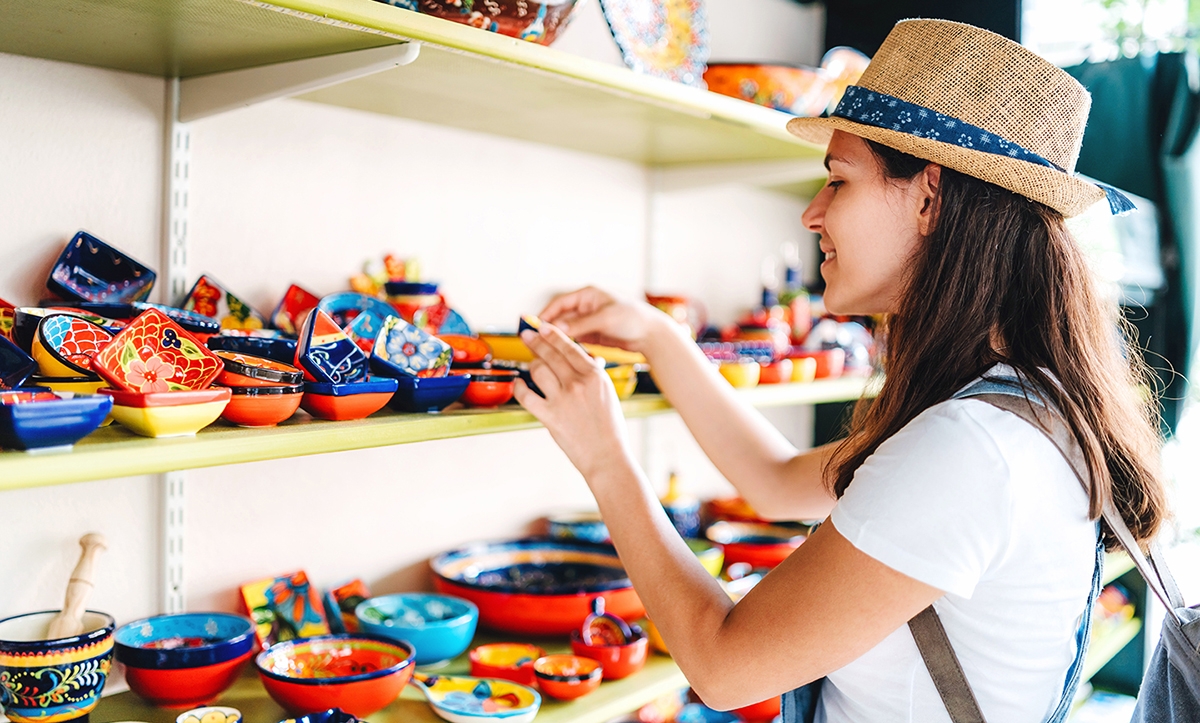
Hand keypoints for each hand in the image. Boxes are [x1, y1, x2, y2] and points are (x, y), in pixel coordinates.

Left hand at [514, 322, 634, 480]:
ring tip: (530, 364)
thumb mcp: (608, 394)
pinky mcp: (550, 416)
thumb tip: (587, 360)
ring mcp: (562, 399)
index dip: (552, 335)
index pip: (569, 347)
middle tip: (527, 335)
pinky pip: (527, 395)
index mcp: (594, 375)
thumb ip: (594, 375)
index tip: (543, 328)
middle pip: (550, 354)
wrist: (607, 456)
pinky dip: (519, 387)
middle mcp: (578, 383)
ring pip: (538, 370)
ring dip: (532, 364)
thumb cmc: (610, 429)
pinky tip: (519, 384)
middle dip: (536, 341)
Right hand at [540, 287, 668, 353]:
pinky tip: (561, 354)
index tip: (534, 326)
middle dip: (549, 329)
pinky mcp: (593, 335)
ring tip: (546, 350)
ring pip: (566, 330)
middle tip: (536, 341)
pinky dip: (567, 346)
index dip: (545, 314)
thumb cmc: (633, 318)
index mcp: (587, 295)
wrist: (651, 334)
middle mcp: (586, 307)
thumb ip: (581, 324)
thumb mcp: (605, 319)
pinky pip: (574, 340)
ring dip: (557, 339)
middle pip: (560, 318)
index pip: (559, 303)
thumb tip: (557, 329)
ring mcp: (588, 322)